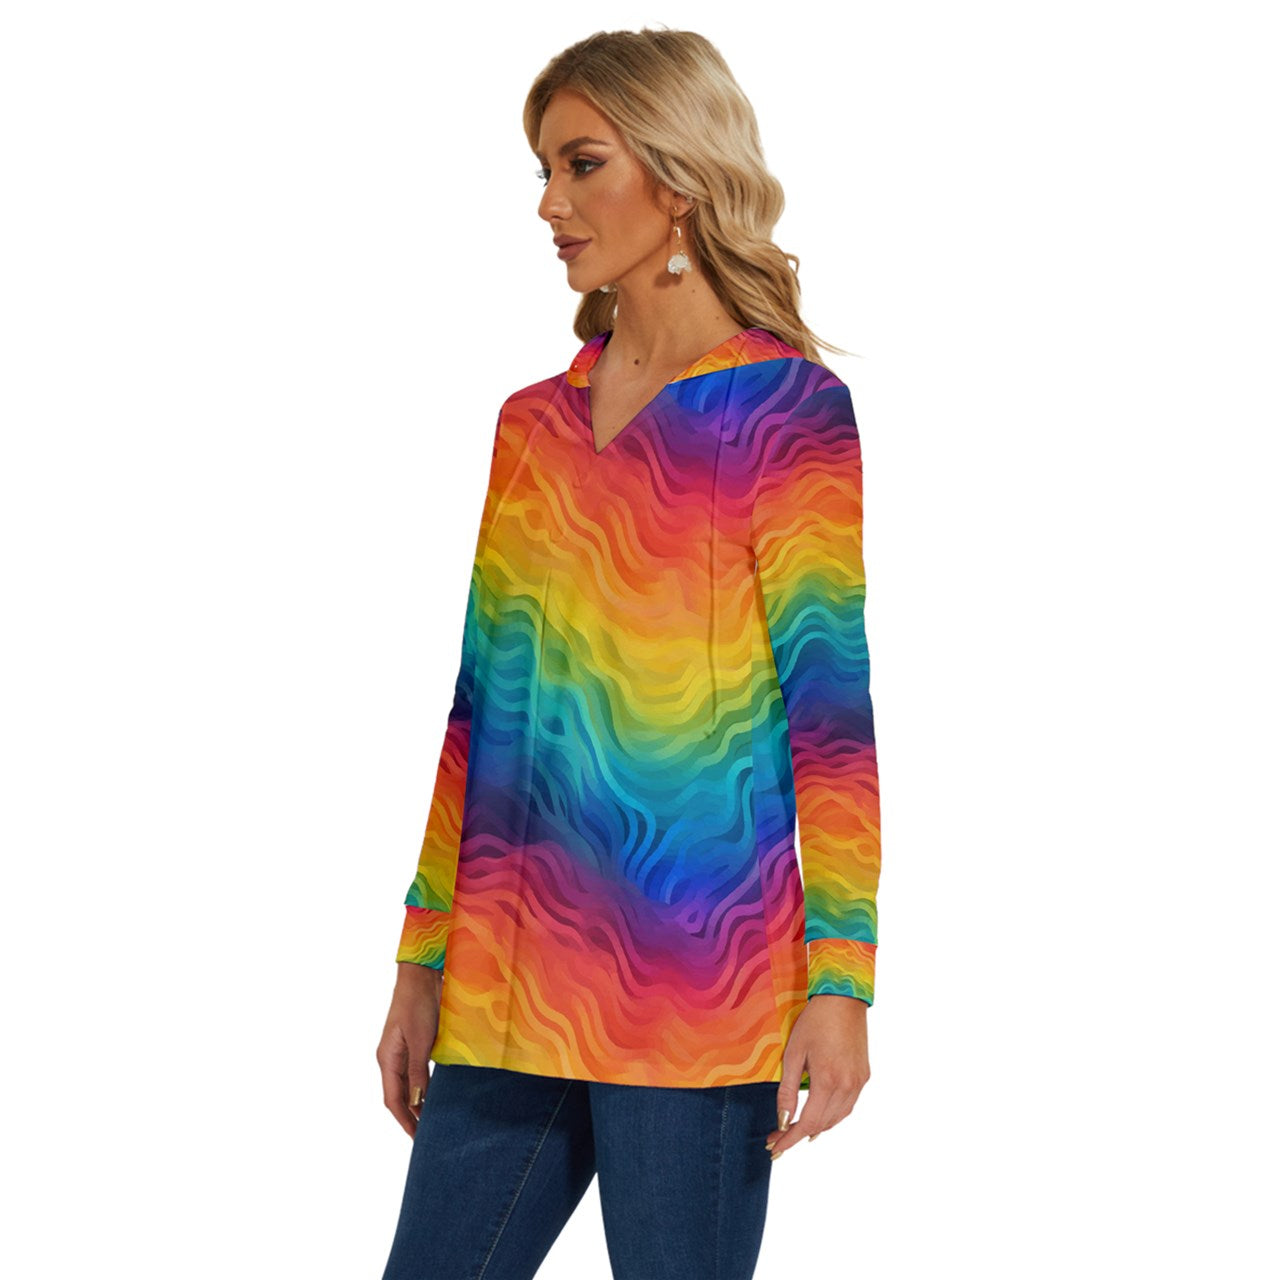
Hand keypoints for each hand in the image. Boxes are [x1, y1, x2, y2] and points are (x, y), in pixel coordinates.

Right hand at [377, 962, 443, 1137]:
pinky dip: (424, 1086)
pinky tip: (436, 1093)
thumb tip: (418, 1102)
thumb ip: (418, 1071)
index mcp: (387, 1059)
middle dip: (411, 1117)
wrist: (421, 976)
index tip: (417, 1139)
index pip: (393, 1100)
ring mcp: (401, 1051)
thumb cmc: (418, 1004)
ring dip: (418, 1103)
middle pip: (398, 1096)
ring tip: (432, 1121)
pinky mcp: (414, 1043)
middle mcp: (391, 1058)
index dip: (405, 1120)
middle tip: (426, 1137)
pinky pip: (416, 1072)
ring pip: (407, 1085)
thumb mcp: (420, 1040)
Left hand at [765, 995, 869, 1159]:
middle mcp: (847, 1086)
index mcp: (828, 1081)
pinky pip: (848, 1106)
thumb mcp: (794, 1053)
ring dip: (817, 1127)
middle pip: (822, 1124)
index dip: (790, 1138)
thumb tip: (781, 1118)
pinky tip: (820, 1114)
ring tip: (796, 1130)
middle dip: (798, 1134)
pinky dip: (832, 1115)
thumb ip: (787, 1089)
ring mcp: (859, 1082)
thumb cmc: (815, 1022)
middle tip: (778, 1137)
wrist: (843, 999)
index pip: (807, 1123)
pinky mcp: (864, 1076)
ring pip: (837, 1118)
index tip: (776, 1148)